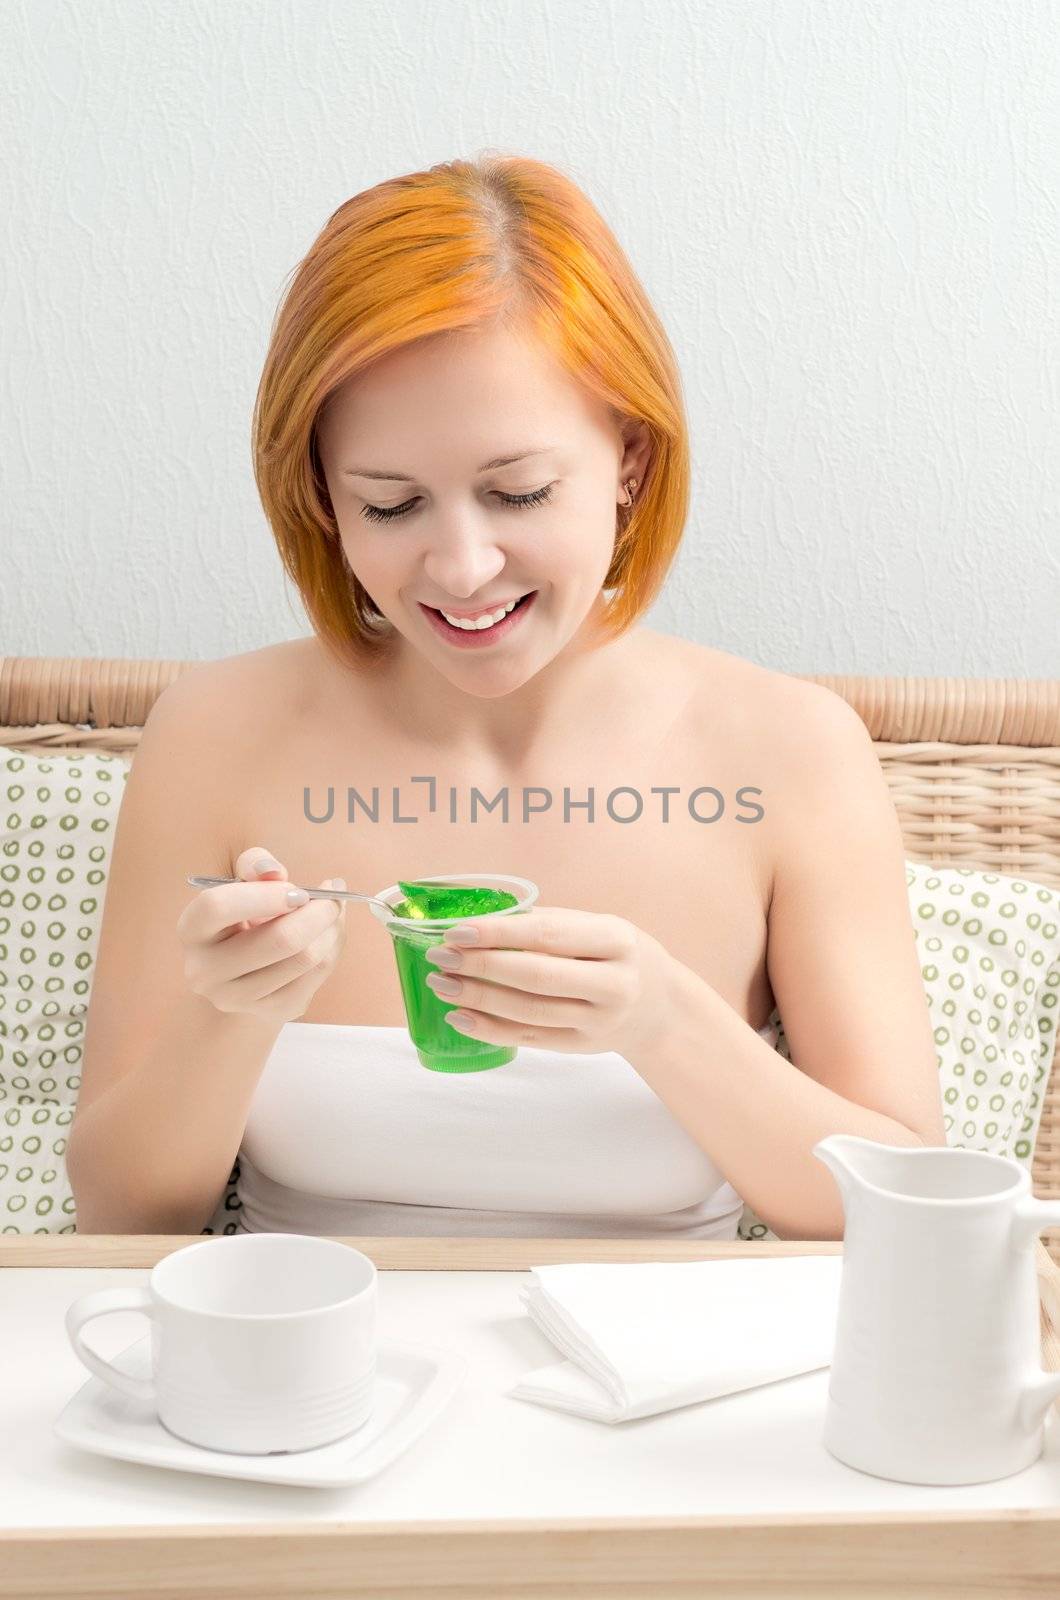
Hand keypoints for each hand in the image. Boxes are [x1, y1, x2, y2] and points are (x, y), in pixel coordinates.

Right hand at [177, 846, 346, 1022]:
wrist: (244, 971)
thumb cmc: (244, 915)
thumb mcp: (242, 883)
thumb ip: (255, 865)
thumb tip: (273, 871)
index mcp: (191, 929)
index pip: (217, 907)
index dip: (265, 894)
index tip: (297, 889)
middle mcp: (205, 970)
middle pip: (280, 940)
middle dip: (319, 910)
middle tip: (333, 893)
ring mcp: (237, 997)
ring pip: (306, 958)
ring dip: (332, 928)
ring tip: (333, 910)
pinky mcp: (272, 1011)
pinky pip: (318, 974)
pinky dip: (333, 946)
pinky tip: (329, 933)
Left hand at [423, 906, 674, 1058]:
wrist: (661, 1009)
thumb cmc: (619, 956)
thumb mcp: (601, 928)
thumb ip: (551, 923)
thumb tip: (484, 918)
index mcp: (617, 941)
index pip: (549, 935)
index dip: (499, 933)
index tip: (457, 930)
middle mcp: (614, 983)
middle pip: (536, 976)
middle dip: (481, 966)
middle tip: (440, 956)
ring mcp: (599, 1021)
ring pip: (528, 1012)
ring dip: (477, 998)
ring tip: (441, 983)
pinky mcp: (582, 1046)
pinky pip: (528, 1039)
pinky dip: (489, 1028)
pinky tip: (459, 1016)